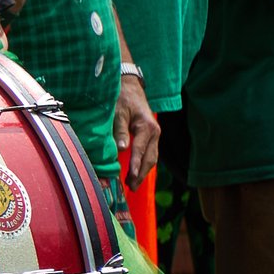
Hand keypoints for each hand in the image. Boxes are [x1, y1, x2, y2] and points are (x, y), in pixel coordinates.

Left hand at [115, 73, 160, 188]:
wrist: (129, 85)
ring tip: (133, 185)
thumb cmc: (122, 97)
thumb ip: (120, 130)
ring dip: (143, 171)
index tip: (130, 177)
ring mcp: (154, 135)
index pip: (140, 150)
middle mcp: (155, 133)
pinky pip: (149, 153)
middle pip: (150, 158)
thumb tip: (122, 149)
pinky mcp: (150, 135)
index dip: (135, 165)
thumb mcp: (118, 112)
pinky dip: (143, 164)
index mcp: (148, 127)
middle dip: (141, 174)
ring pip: (151, 157)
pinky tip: (136, 173)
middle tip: (131, 187)